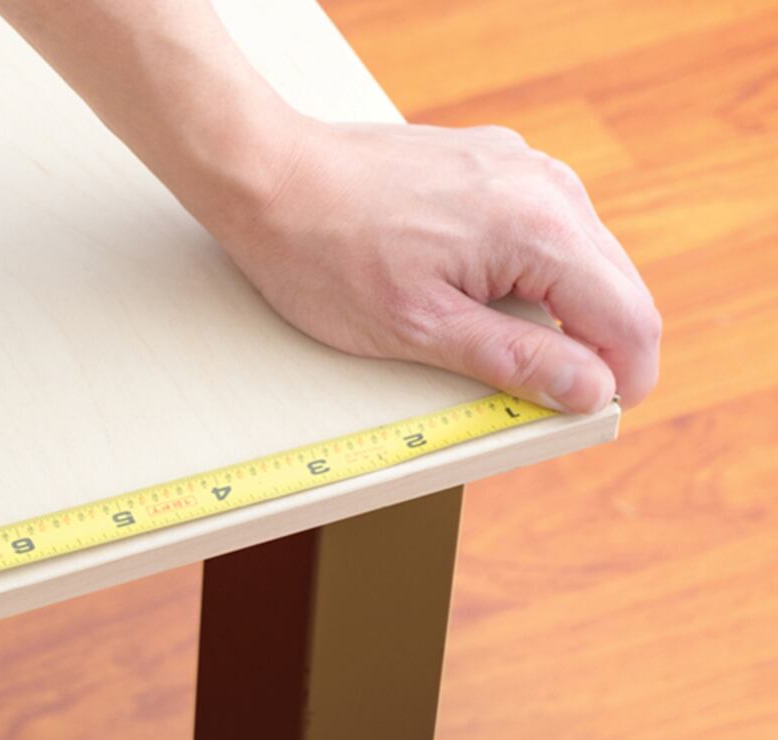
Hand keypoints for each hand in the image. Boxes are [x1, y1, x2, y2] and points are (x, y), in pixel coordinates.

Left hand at [220, 119, 659, 412]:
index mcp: (542, 229)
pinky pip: (541, 226)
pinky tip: (473, 294)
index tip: (586, 416)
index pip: (630, 322)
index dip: (620, 382)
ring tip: (493, 345)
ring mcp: (522, 166)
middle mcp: (548, 186)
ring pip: (582, 258)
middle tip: (534, 393)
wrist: (268, 177)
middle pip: (615, 288)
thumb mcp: (419, 329)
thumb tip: (592, 390)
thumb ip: (515, 361)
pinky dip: (527, 270)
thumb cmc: (325, 256)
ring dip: (557, 310)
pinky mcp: (493, 162)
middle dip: (590, 347)